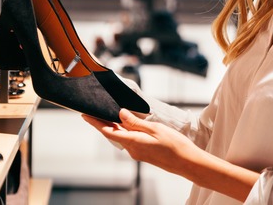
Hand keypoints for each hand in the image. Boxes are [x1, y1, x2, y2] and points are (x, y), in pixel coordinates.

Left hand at [82, 109, 201, 176]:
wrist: (187, 162)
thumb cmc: (175, 145)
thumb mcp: (155, 129)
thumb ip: (136, 122)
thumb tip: (120, 113)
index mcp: (133, 142)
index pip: (108, 131)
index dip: (96, 123)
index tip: (85, 115)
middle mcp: (132, 150)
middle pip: (112, 134)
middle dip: (102, 123)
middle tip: (93, 111)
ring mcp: (137, 153)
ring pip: (121, 137)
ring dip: (113, 126)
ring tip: (107, 114)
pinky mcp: (143, 153)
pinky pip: (129, 140)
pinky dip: (123, 131)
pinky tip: (125, 124)